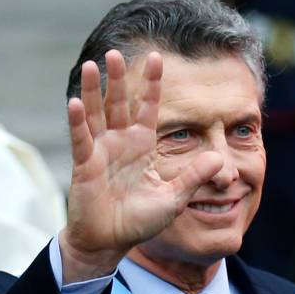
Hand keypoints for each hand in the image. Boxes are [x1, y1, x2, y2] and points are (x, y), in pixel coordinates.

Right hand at [59, 50, 221, 282]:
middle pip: (119, 104)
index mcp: (142, 147)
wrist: (112, 241)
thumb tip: (219, 158)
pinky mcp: (85, 165)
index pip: (148, 108)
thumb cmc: (140, 221)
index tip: (157, 57)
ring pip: (96, 114)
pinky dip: (78, 122)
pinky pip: (81, 139)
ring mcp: (101, 152)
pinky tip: (75, 102)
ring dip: (93, 90)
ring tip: (92, 64)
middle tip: (115, 52)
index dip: (152, 85)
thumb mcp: (173, 198)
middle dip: (119, 79)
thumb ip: (193, 176)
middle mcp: (121, 143)